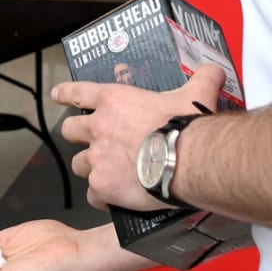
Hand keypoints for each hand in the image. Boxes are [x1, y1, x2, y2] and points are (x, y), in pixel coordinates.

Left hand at [53, 65, 224, 210]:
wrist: (186, 160)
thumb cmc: (186, 126)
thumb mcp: (197, 93)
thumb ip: (203, 79)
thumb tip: (214, 70)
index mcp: (115, 101)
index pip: (78, 92)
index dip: (66, 93)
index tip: (57, 95)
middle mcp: (99, 128)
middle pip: (70, 130)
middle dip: (77, 136)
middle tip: (91, 142)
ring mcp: (98, 158)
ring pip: (79, 164)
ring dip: (90, 168)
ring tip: (108, 173)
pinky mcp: (103, 186)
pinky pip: (93, 195)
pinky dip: (102, 198)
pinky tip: (116, 199)